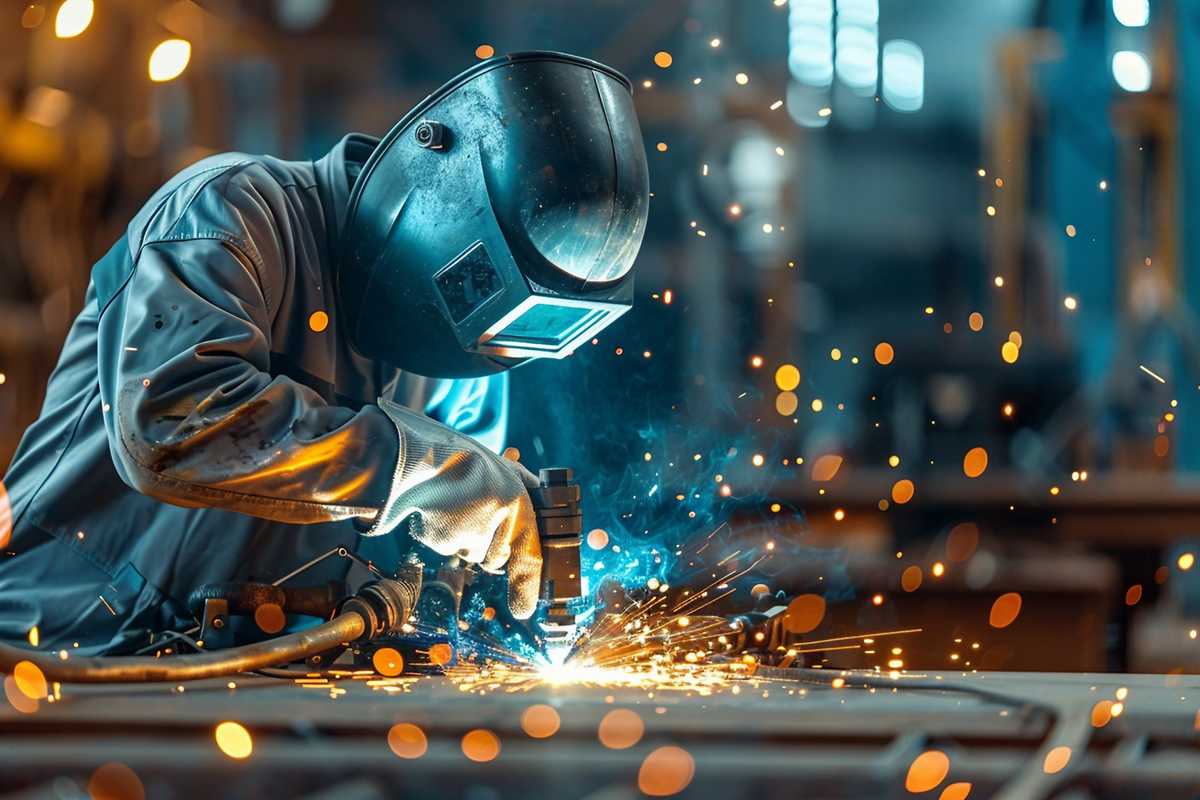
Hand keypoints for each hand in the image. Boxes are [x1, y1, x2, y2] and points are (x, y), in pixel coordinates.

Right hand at [370, 399, 542, 617]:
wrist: (422, 454)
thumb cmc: (466, 459)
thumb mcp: (505, 468)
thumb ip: (526, 488)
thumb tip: (547, 498)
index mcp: (518, 504)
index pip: (530, 557)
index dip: (527, 588)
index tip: (523, 610)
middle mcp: (497, 524)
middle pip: (495, 559)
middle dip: (488, 548)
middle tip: (476, 515)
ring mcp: (469, 535)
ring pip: (470, 553)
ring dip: (463, 538)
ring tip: (454, 506)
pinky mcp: (442, 541)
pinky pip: (445, 547)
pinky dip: (441, 533)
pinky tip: (438, 510)